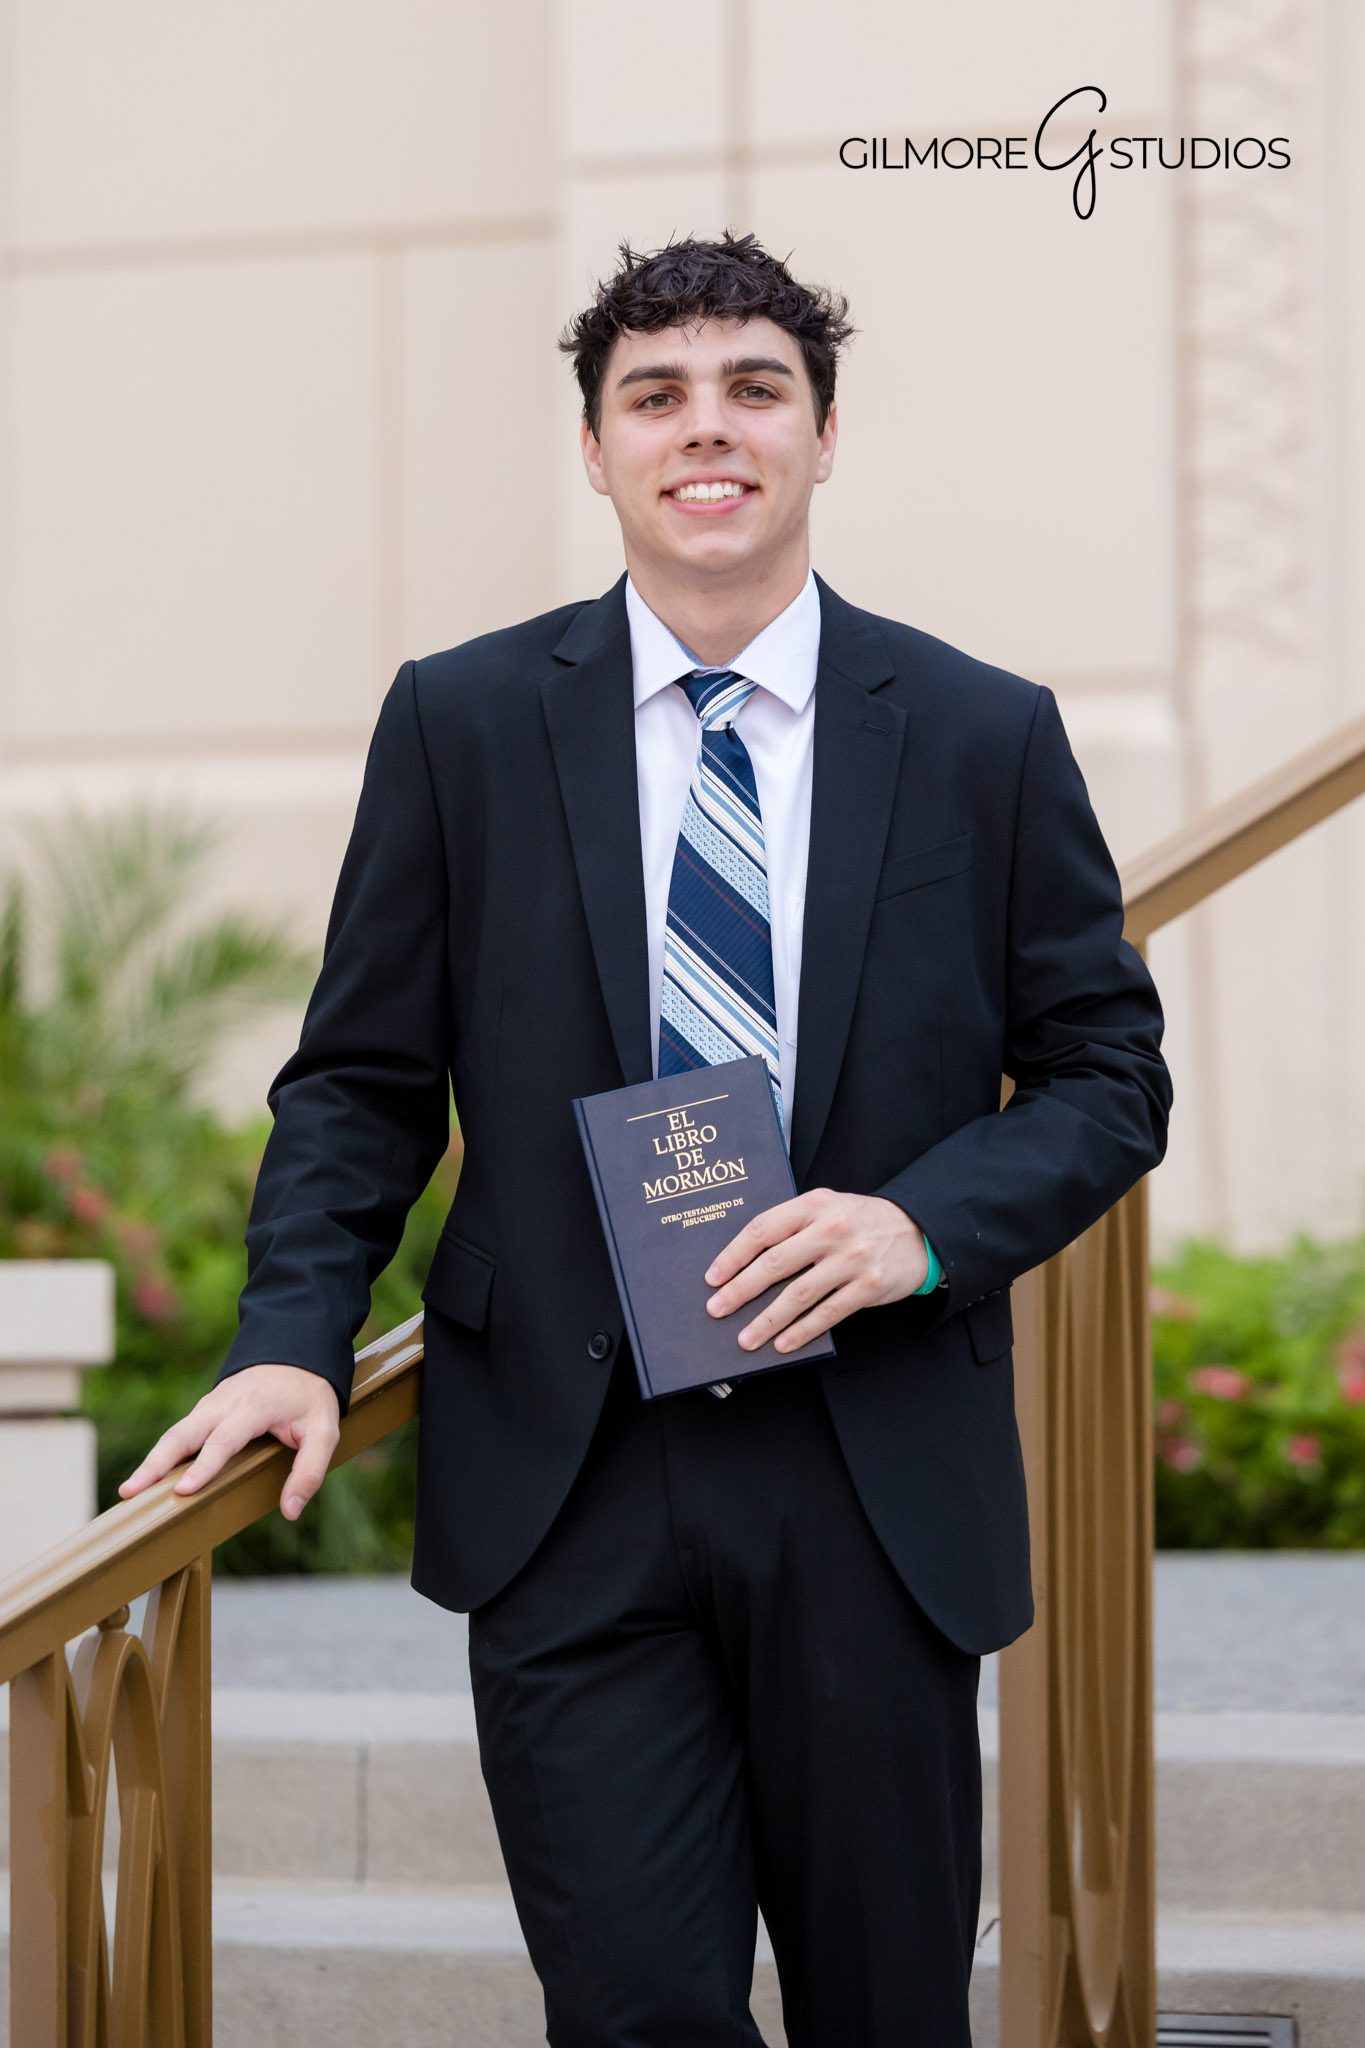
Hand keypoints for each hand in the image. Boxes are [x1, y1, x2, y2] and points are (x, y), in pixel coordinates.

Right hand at [117, 1363, 341, 1522]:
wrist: (296, 1351)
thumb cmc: (310, 1396)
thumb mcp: (325, 1430)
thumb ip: (310, 1469)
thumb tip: (290, 1510)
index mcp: (253, 1407)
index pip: (224, 1440)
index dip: (204, 1466)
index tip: (182, 1490)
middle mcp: (224, 1404)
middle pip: (183, 1434)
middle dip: (156, 1464)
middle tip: (130, 1492)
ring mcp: (210, 1405)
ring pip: (175, 1433)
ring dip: (151, 1461)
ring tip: (128, 1491)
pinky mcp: (204, 1410)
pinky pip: (179, 1432)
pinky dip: (161, 1454)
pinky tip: (148, 1478)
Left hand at [703, 1188, 928, 1353]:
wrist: (918, 1230)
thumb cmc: (861, 1221)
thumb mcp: (828, 1207)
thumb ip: (793, 1224)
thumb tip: (745, 1260)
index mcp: (814, 1205)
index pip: (763, 1229)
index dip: (733, 1255)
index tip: (713, 1277)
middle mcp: (832, 1229)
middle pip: (775, 1263)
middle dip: (740, 1290)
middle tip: (717, 1310)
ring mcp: (852, 1259)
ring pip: (799, 1294)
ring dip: (767, 1320)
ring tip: (745, 1339)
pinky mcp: (869, 1286)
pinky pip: (828, 1313)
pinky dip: (802, 1331)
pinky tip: (783, 1343)